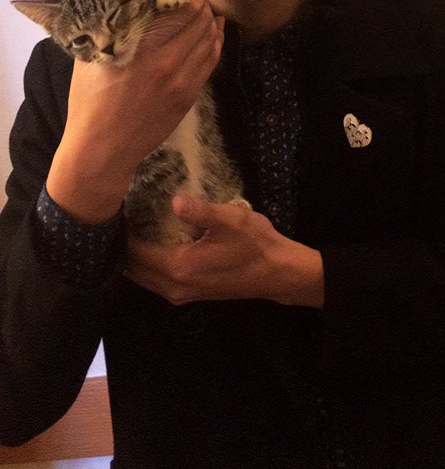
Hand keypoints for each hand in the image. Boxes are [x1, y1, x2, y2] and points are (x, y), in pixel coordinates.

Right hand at [47, 0, 223, 222]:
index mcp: (143, 50)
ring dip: (212, 25)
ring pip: (209, 43)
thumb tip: (126, 2)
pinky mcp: (188, 98)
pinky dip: (215, 46)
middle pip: (199, 24)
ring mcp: (182, 83)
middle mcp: (168, 63)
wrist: (102, 149)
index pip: (181, 11)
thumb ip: (112, 29)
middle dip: (203, 7)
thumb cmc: (90, 101)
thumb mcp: (93, 57)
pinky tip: (214, 37)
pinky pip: (209, 65)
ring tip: (210, 13)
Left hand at [125, 196, 324, 308]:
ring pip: (142, 277)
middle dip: (123, 245)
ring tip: (130, 227)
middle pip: (133, 269)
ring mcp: (181, 294)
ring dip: (133, 257)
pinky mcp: (189, 294)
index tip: (116, 209)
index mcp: (179, 267)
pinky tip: (150, 243)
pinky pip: (155, 280)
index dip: (123, 232)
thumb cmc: (254, 243)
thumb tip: (174, 201)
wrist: (278, 272)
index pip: (135, 252)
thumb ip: (200, 211)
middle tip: (118, 216)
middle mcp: (174, 286)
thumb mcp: (230, 220)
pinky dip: (147, 264)